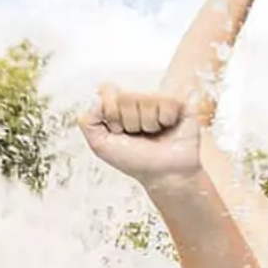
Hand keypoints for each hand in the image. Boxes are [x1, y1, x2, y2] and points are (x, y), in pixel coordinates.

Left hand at [82, 81, 203, 185]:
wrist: (164, 175)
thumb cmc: (137, 161)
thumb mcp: (101, 145)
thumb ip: (88, 121)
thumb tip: (94, 98)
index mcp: (120, 106)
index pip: (107, 92)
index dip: (111, 114)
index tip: (118, 131)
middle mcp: (139, 100)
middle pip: (125, 97)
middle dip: (129, 122)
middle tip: (139, 135)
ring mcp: (159, 100)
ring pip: (146, 100)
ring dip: (148, 124)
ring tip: (155, 134)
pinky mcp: (179, 102)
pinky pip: (166, 102)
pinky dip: (165, 120)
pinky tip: (168, 128)